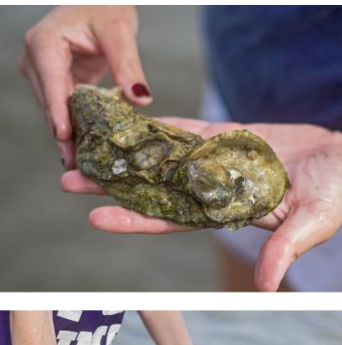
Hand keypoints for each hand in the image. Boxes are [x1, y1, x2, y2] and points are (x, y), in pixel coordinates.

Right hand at [18, 6, 149, 168]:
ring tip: (81, 167)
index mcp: (45, 43)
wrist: (100, 3)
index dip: (59, 112)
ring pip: (55, 109)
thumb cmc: (107, 9)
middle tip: (78, 166)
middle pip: (50, 102)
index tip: (65, 138)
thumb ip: (129, 66)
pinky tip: (87, 151)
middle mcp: (36, 59)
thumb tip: (141, 97)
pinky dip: (77, 126)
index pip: (52, 84)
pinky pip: (65, 107)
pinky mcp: (55, 81)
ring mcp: (43, 71)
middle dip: (64, 134)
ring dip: (69, 136)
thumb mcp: (121, 34)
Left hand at [61, 118, 341, 290]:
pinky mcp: (231, 136)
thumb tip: (264, 285)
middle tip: (70, 179)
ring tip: (88, 145)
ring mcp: (221, 162)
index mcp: (230, 214)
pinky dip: (159, 126)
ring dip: (128, 153)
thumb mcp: (313, 225)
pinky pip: (188, 130)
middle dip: (116, 185)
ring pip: (165, 157)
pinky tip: (129, 121)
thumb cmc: (335, 198)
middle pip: (157, 189)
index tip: (99, 217)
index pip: (174, 220)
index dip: (137, 219)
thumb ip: (286, 250)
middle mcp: (217, 190)